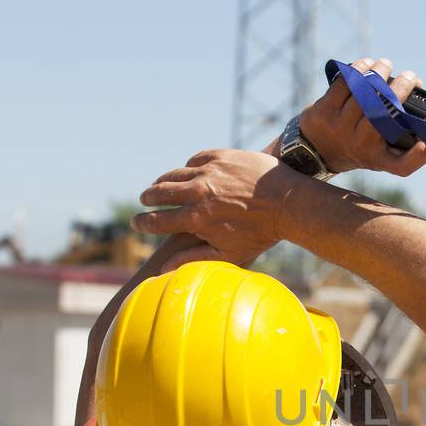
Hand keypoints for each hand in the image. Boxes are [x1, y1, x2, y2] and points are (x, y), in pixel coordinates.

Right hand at [133, 149, 294, 263]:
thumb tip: (163, 270)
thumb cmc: (261, 233)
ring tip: (159, 184)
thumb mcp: (229, 253)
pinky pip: (195, 160)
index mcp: (196, 219)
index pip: (157, 221)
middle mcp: (197, 192)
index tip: (136, 223)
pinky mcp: (220, 156)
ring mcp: (208, 171)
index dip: (143, 223)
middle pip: (159, 192)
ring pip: (175, 174)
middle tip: (144, 200)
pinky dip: (188, 167)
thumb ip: (194, 259)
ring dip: (163, 180)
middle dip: (148, 198)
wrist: (289, 202)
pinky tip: (187, 171)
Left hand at [297, 56, 425, 176]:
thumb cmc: (361, 149)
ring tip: (387, 64)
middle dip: (400, 89)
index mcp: (378, 158)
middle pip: (382, 113)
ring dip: (379, 73)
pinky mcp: (324, 110)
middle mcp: (359, 145)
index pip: (403, 165)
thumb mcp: (384, 159)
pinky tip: (368, 64)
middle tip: (411, 76)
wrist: (317, 149)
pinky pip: (344, 84)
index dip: (420, 156)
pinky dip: (359, 69)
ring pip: (363, 94)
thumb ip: (411, 155)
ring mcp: (339, 127)